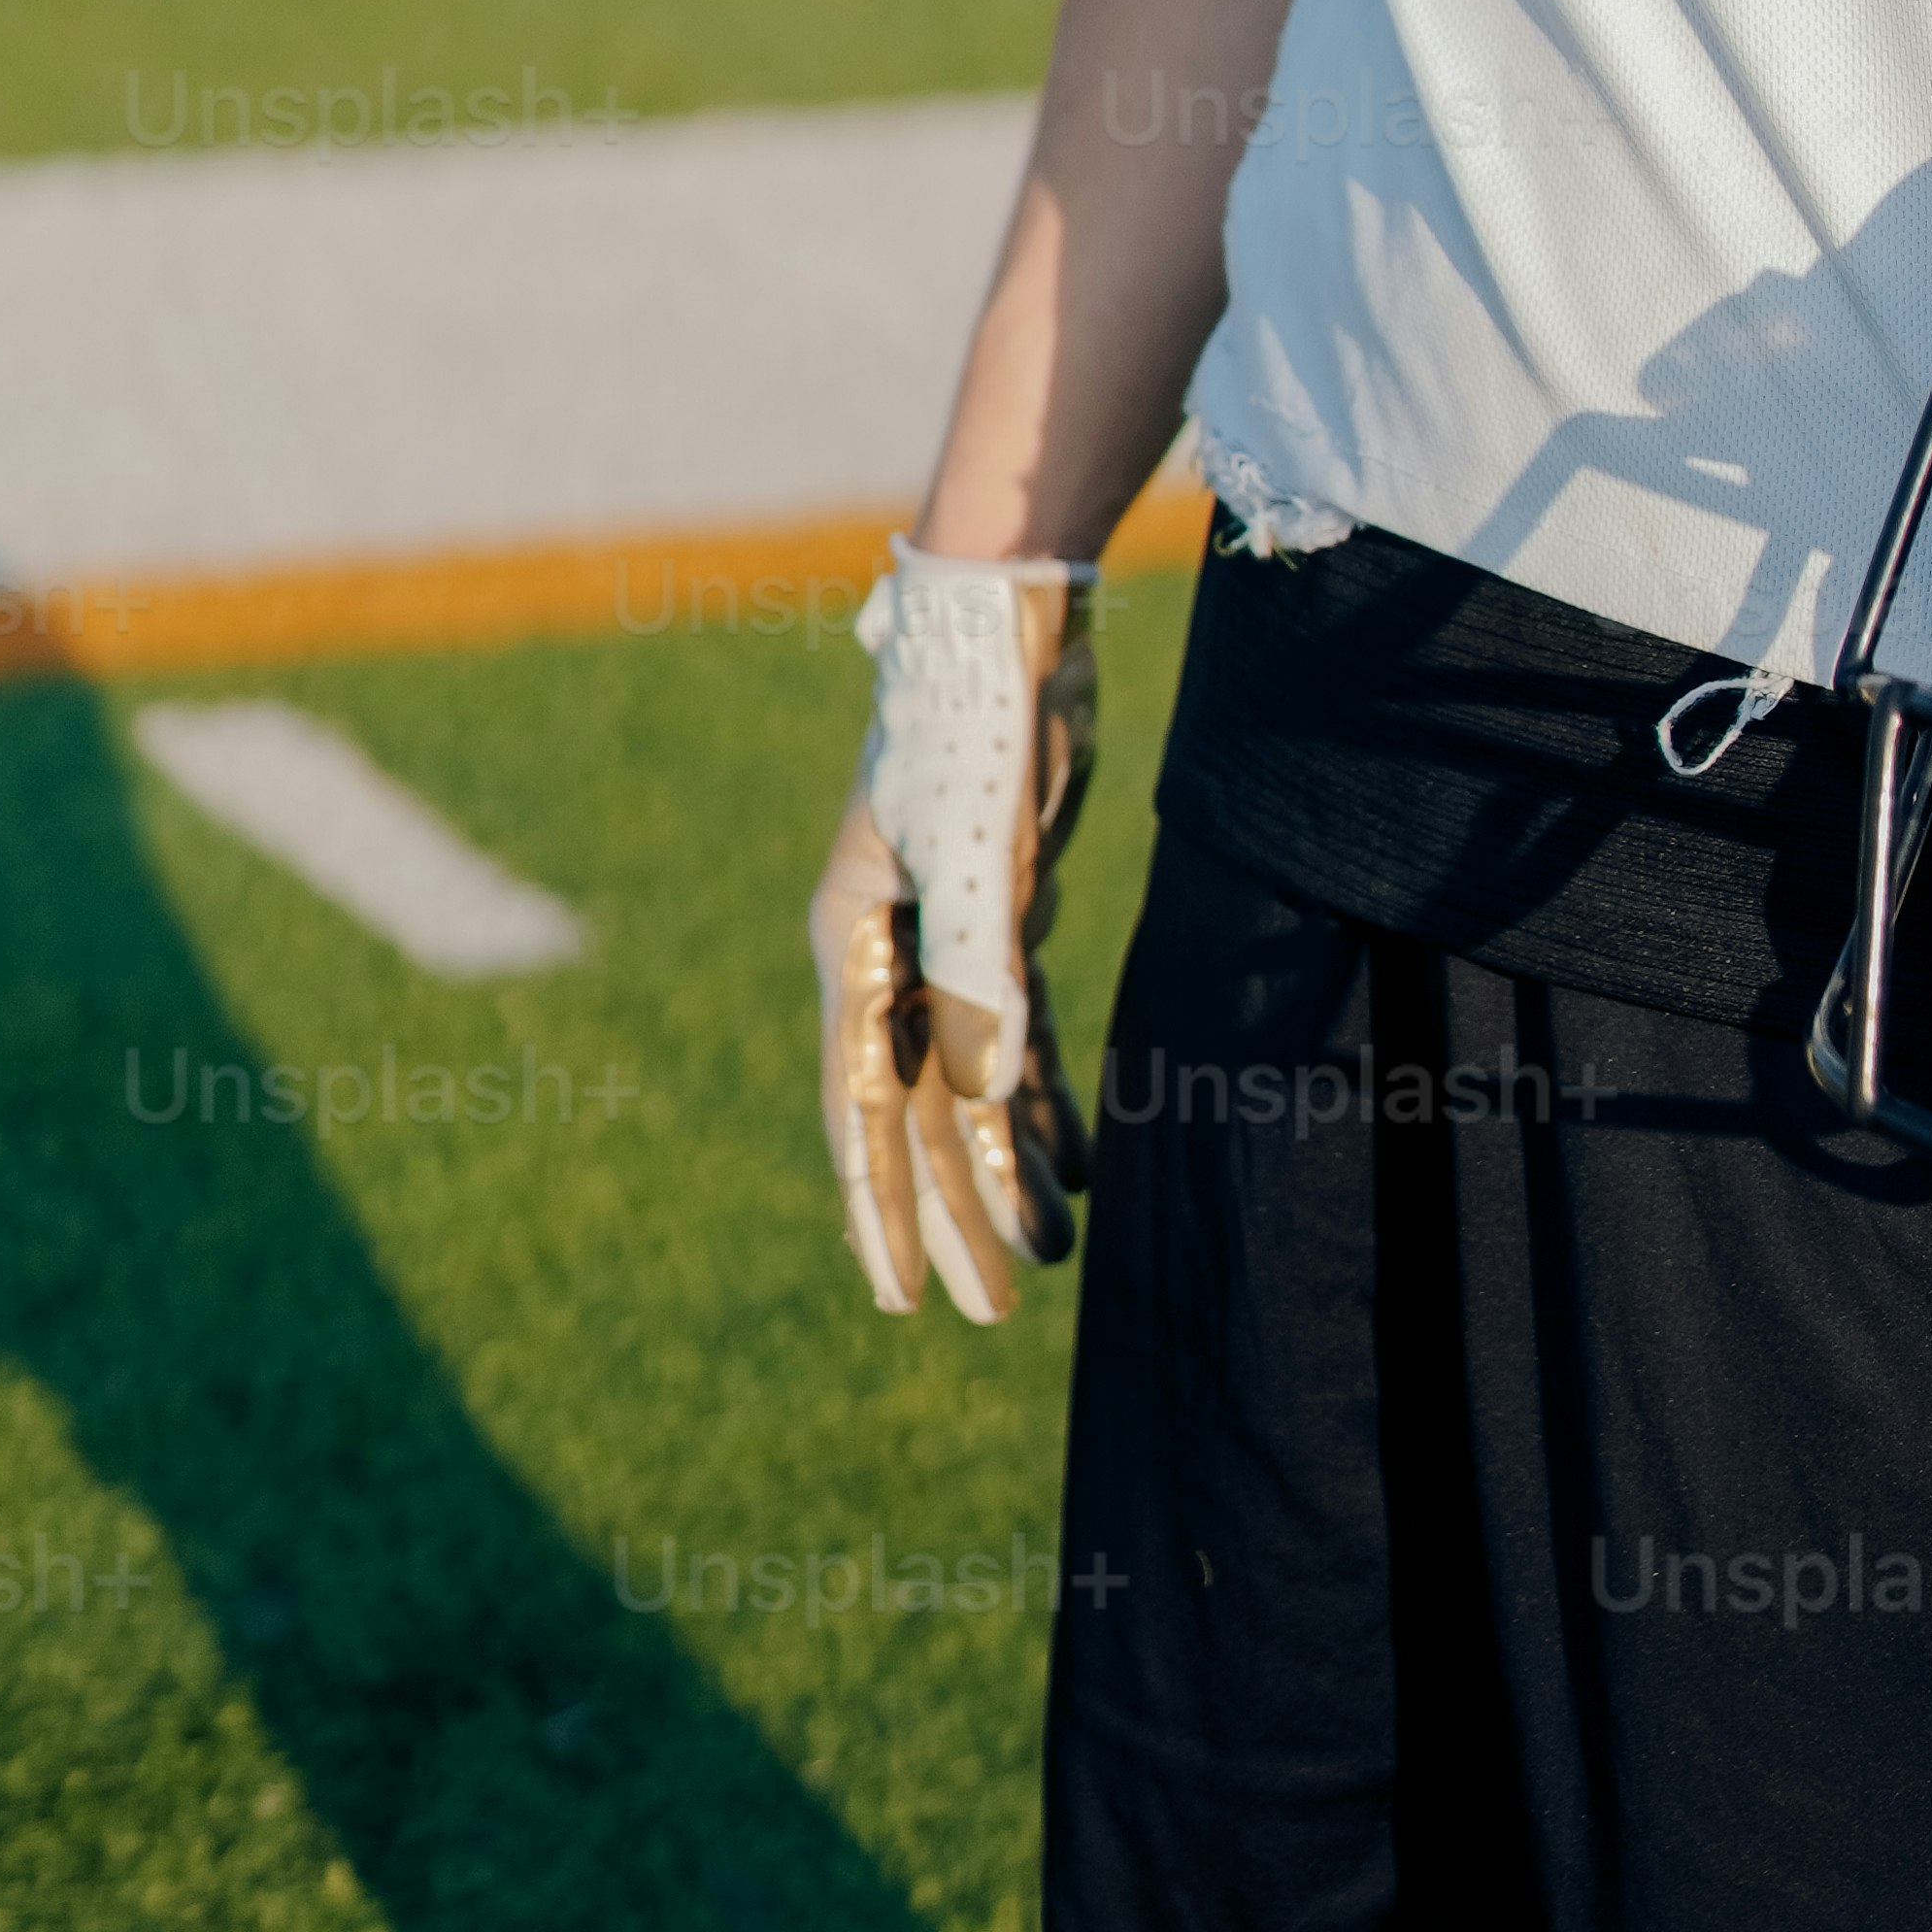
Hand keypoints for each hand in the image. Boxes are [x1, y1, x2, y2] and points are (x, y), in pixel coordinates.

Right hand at [809, 545, 1101, 1321]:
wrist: (1011, 617)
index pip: (862, 1108)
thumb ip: (980, 971)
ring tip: (1050, 1260)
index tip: (902, 1302)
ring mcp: (948, 934)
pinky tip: (1076, 1160)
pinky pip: (1020, 1030)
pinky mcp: (1004, 909)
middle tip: (995, 1313)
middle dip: (957, 1212)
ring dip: (1010, 1164)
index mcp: (854, 946)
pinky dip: (1046, 1094)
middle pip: (923, 1110)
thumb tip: (990, 1097)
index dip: (881, 1208)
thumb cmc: (974, 723)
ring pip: (976, 1080)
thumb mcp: (975, 851)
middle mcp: (890, 952)